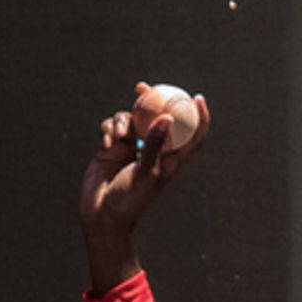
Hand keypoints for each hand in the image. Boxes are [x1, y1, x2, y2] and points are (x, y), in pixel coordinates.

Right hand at [79, 83, 210, 292]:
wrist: (102, 215)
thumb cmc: (130, 200)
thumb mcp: (146, 172)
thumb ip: (155, 145)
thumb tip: (167, 118)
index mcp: (170, 160)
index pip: (191, 135)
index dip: (199, 117)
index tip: (198, 97)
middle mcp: (153, 151)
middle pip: (158, 118)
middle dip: (150, 100)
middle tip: (142, 87)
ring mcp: (132, 148)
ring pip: (130, 120)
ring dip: (121, 121)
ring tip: (118, 137)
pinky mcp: (113, 148)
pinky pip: (111, 127)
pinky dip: (108, 130)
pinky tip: (106, 144)